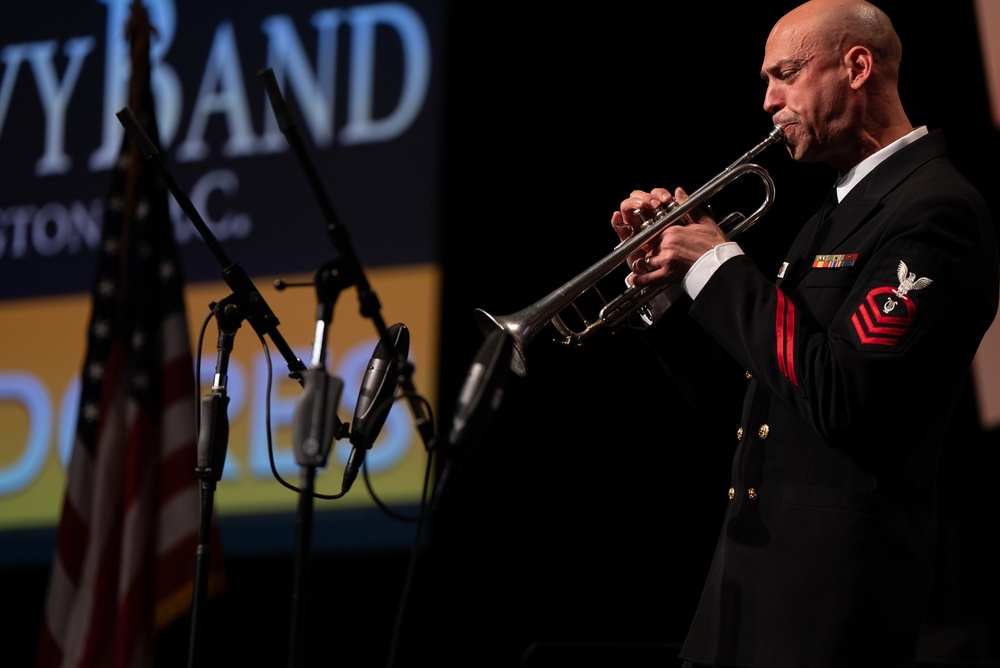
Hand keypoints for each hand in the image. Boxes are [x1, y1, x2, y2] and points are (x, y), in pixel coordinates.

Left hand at [611, 187, 726, 285]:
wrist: (723, 266)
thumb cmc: (716, 246)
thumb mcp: (704, 221)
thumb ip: (687, 206)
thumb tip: (678, 192)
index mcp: (672, 230)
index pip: (652, 230)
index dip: (650, 234)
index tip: (651, 238)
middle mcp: (665, 244)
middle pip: (646, 245)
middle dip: (646, 249)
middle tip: (647, 253)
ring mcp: (665, 259)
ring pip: (643, 260)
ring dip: (641, 263)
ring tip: (641, 265)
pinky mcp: (667, 275)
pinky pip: (646, 278)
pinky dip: (638, 280)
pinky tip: (634, 279)